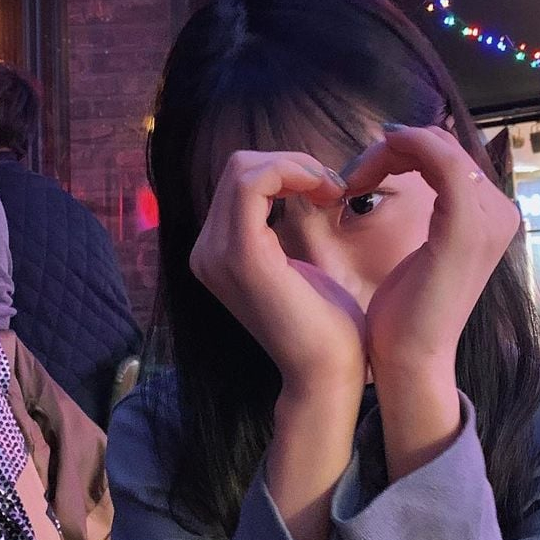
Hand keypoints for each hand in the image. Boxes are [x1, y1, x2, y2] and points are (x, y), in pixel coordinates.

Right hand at [190, 150, 366, 394]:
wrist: (327, 375)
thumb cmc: (325, 327)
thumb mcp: (297, 266)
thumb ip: (281, 231)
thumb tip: (297, 188)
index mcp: (217, 253)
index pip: (239, 180)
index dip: (285, 169)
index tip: (328, 189)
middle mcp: (206, 252)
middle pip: (238, 168)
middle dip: (291, 165)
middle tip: (332, 188)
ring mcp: (216, 254)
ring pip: (244, 169)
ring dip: (296, 167)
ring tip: (331, 191)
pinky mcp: (241, 256)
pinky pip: (253, 183)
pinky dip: (292, 173)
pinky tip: (326, 192)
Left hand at [343, 124, 521, 378]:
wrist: (411, 360)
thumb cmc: (408, 312)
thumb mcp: (425, 249)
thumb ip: (434, 208)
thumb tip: (412, 162)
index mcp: (493, 216)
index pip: (448, 154)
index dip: (402, 151)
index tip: (359, 174)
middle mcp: (501, 213)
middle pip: (443, 146)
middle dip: (392, 151)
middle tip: (351, 177)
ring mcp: (489, 219)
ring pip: (437, 147)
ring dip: (387, 153)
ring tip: (351, 182)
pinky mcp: (465, 228)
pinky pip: (439, 161)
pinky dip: (402, 150)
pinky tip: (364, 172)